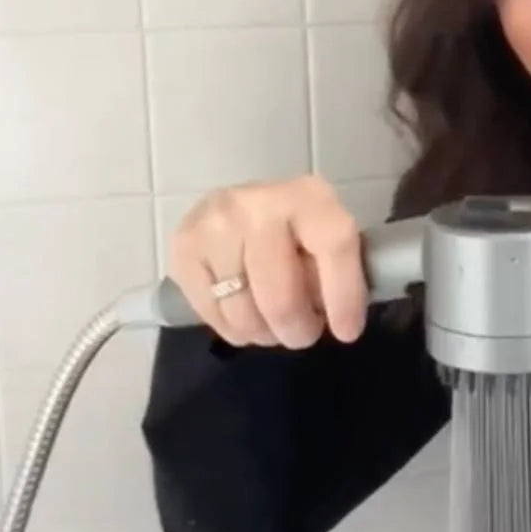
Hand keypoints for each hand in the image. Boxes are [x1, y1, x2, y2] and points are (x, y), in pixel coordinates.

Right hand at [168, 175, 367, 348]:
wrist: (241, 209)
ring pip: (243, 314)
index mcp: (310, 197)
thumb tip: (334, 318)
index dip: (343, 297)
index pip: (333, 246)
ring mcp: (215, 224)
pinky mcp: (184, 246)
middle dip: (297, 330)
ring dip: (263, 334)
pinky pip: (212, 315)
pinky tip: (243, 315)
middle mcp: (258, 204)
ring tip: (271, 324)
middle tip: (302, 333)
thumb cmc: (296, 233)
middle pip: (280, 297)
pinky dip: (233, 329)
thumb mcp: (328, 243)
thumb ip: (336, 274)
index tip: (346, 333)